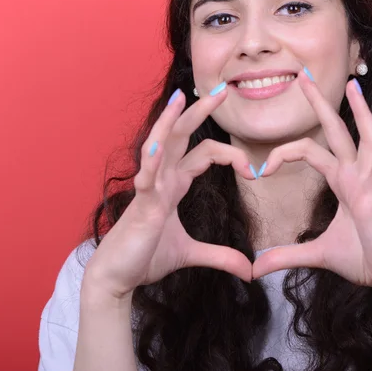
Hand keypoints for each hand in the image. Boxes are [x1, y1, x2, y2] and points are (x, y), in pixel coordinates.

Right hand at [84, 86, 254, 300]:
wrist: (117, 280)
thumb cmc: (146, 258)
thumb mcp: (191, 254)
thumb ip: (220, 256)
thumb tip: (249, 270)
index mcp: (174, 183)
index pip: (205, 153)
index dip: (231, 154)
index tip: (254, 172)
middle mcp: (162, 179)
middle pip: (182, 136)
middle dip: (201, 112)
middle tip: (223, 91)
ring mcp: (150, 189)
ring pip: (160, 146)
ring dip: (169, 122)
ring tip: (181, 98)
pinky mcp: (140, 206)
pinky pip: (144, 179)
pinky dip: (150, 164)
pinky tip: (157, 149)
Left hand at [252, 71, 371, 299]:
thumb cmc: (361, 259)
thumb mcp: (316, 254)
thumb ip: (286, 255)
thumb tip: (255, 267)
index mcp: (342, 181)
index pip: (310, 151)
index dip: (284, 152)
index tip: (262, 169)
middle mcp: (355, 176)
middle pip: (336, 131)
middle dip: (320, 103)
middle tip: (304, 77)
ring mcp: (369, 184)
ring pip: (363, 140)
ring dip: (359, 112)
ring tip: (352, 87)